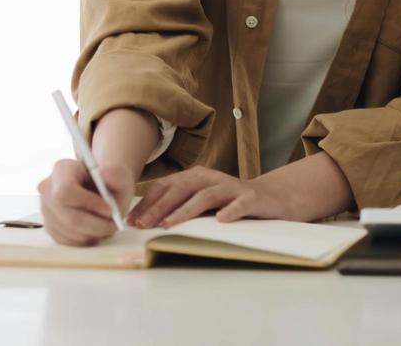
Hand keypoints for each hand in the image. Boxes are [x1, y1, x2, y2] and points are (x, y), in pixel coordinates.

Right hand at [37, 159, 134, 246]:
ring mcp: (46, 208)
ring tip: (105, 226)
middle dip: (94, 225)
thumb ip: (115, 174)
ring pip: (66, 231)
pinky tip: (94, 230)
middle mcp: (48, 188)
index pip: (66, 190)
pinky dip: (83, 240)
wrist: (100, 189)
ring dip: (91, 234)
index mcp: (62, 169)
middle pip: (67, 216)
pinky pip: (65, 240)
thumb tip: (106, 175)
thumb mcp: (118, 175)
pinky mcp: (49, 226)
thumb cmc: (108, 182)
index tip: (110, 210)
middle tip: (112, 224)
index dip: (89, 204)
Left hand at [126, 166, 296, 228]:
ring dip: (185, 210)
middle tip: (143, 224)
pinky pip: (240, 204)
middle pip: (180, 190)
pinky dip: (230, 211)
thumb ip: (178, 207)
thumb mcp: (200, 202)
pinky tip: (221, 221)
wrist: (269, 197)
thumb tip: (145, 221)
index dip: (147, 203)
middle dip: (159, 208)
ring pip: (205, 196)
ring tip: (169, 224)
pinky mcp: (250, 197)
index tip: (131, 220)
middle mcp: (209, 178)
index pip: (165, 187)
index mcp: (193, 177)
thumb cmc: (228, 202)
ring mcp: (230, 187)